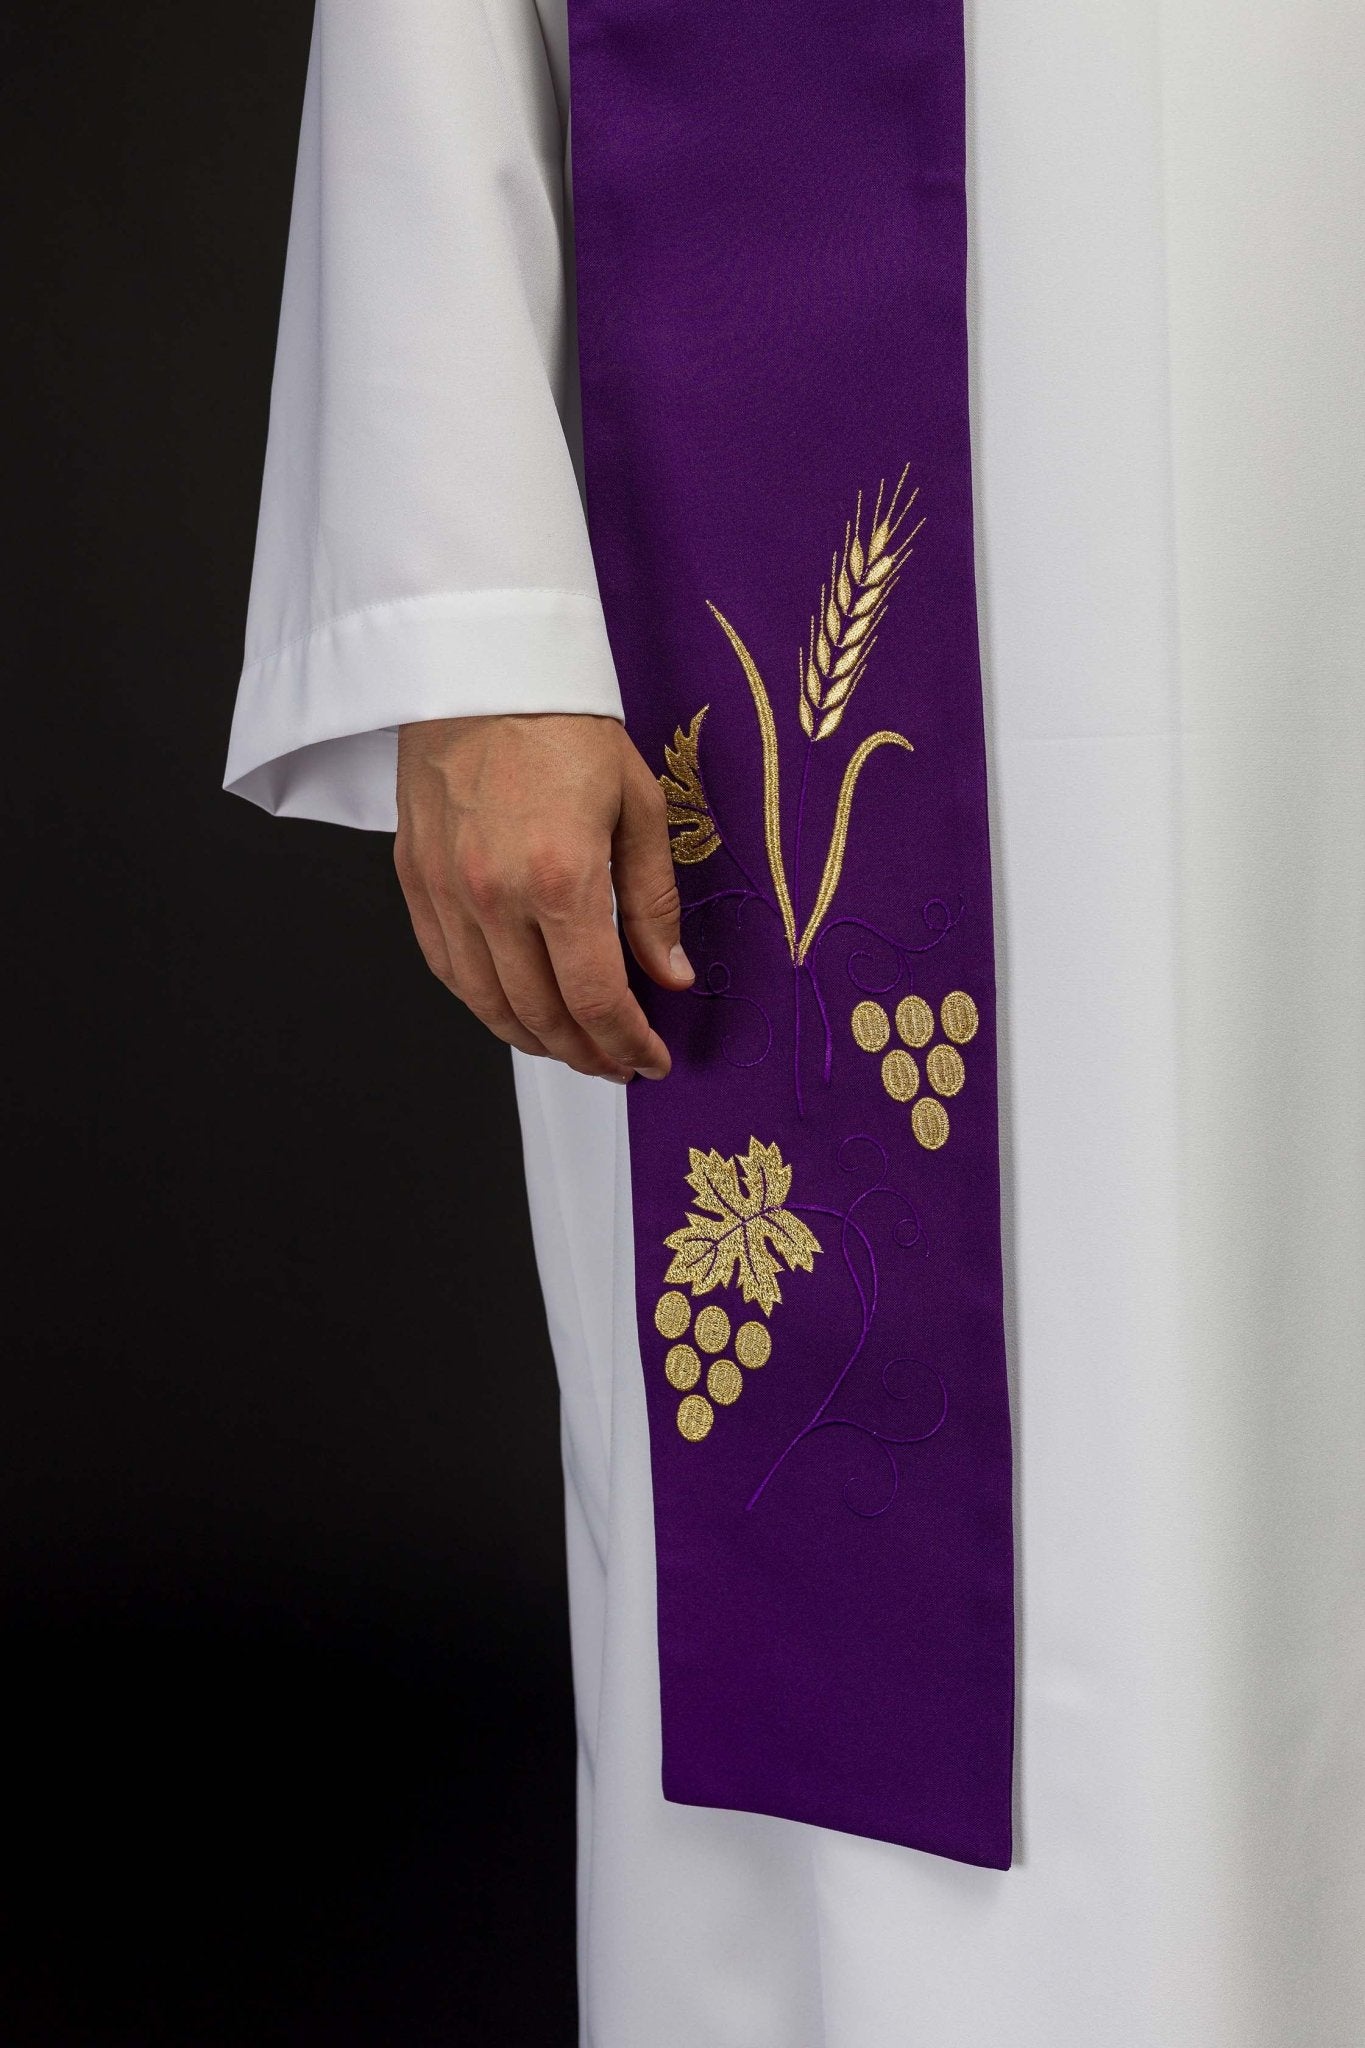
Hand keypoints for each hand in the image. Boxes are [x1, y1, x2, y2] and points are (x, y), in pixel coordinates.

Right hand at [395, 713, 692, 1080]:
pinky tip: (514, 1008)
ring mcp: (447, 892)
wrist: (481, 667)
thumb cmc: (565, 725)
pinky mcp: (416, 880)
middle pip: (540, 1014)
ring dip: (534, 1039)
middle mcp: (495, 896)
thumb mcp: (638, 806)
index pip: (595, 998)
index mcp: (560, 877)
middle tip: (618, 1062)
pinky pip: (447, 968)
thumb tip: (668, 976)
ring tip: (572, 1046)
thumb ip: (653, 902)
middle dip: (586, 1054)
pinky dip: (483, 1003)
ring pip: (488, 1004)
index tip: (650, 1059)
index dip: (627, 1043)